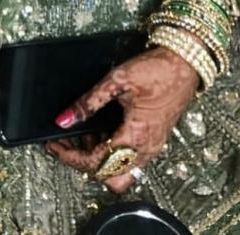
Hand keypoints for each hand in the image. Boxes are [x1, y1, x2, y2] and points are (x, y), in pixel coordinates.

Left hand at [46, 47, 198, 192]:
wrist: (186, 62)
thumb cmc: (157, 69)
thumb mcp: (117, 81)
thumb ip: (89, 102)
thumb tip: (63, 119)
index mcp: (135, 138)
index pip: (95, 164)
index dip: (70, 156)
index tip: (53, 145)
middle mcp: (145, 149)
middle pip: (109, 177)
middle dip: (84, 162)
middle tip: (68, 141)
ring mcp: (152, 146)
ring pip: (121, 170)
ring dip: (99, 156)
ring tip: (85, 129)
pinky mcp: (155, 139)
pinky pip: (131, 157)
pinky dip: (113, 149)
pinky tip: (103, 126)